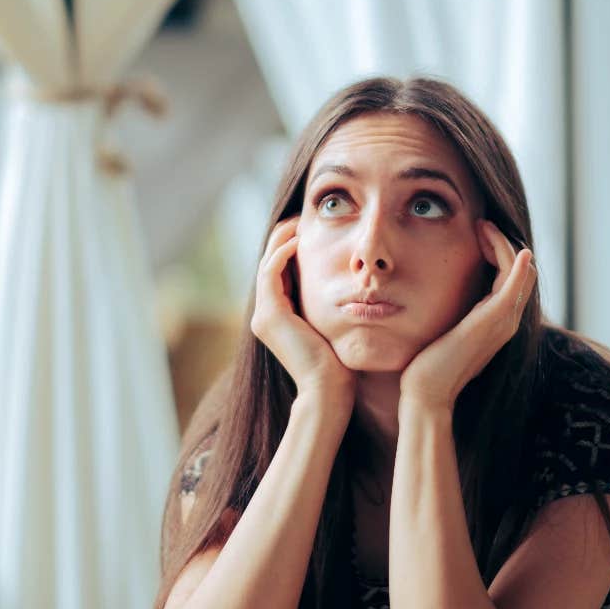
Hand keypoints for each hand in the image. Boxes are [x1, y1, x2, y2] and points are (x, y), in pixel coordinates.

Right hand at [250, 217, 354, 410]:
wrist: (328, 390)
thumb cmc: (337, 365)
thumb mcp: (331, 327)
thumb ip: (328, 308)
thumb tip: (346, 289)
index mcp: (276, 318)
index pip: (277, 273)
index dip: (288, 248)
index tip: (306, 230)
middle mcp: (264, 316)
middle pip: (268, 264)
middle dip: (282, 239)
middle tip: (300, 219)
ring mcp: (263, 316)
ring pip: (266, 264)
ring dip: (281, 240)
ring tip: (299, 223)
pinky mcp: (269, 315)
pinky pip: (271, 273)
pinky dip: (282, 254)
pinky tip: (299, 241)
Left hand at [399, 220, 536, 413]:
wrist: (426, 393)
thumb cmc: (428, 365)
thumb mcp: (444, 330)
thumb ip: (453, 313)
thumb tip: (442, 296)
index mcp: (496, 321)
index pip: (512, 276)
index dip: (499, 251)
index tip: (476, 233)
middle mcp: (507, 320)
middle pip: (522, 270)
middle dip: (503, 243)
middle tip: (481, 224)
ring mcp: (504, 321)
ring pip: (520, 270)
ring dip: (504, 244)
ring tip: (482, 226)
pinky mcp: (494, 319)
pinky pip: (515, 284)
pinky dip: (516, 262)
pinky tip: (513, 246)